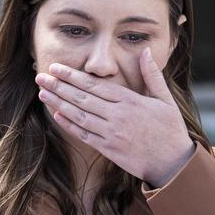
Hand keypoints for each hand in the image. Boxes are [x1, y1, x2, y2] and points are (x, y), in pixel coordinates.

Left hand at [35, 47, 194, 186]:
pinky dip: (70, 125)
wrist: (173, 163)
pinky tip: (58, 115)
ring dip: (59, 103)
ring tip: (43, 93)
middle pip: (82, 98)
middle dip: (59, 86)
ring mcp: (111, 134)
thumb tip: (146, 51)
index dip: (72, 76)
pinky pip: (85, 135)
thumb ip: (152, 75)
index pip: (94, 85)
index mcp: (130, 101)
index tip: (57, 68)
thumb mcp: (165, 99)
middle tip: (41, 76)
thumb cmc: (170, 129)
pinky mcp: (109, 150)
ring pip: (79, 116)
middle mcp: (117, 116)